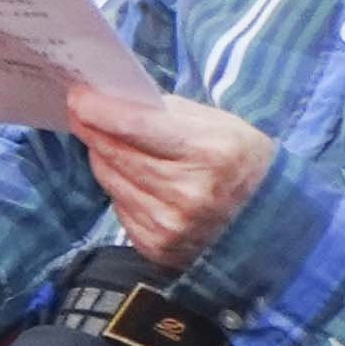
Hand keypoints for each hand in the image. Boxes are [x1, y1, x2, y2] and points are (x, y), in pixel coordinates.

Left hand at [67, 84, 276, 270]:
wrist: (266, 221)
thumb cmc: (239, 160)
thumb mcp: (217, 124)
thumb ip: (167, 113)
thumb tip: (115, 103)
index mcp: (208, 153)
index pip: (138, 128)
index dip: (101, 111)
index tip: (77, 98)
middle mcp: (188, 194)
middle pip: (118, 155)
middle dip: (94, 130)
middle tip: (81, 113)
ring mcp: (171, 226)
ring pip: (112, 181)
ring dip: (103, 158)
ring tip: (106, 143)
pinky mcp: (158, 247)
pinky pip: (120, 208)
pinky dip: (120, 189)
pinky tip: (131, 178)